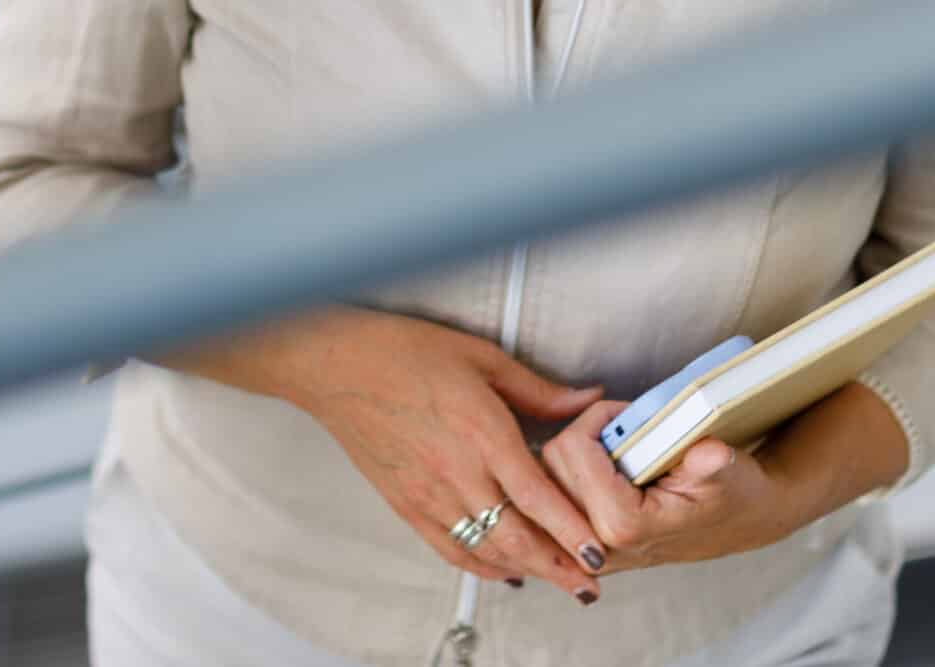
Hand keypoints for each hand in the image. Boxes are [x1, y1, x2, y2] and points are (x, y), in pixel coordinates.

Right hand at [267, 308, 610, 601]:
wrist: (336, 366)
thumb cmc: (405, 350)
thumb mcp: (482, 357)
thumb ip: (538, 390)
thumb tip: (588, 400)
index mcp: (482, 431)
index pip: (536, 496)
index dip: (571, 531)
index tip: (599, 554)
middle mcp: (456, 471)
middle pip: (516, 536)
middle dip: (558, 566)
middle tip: (591, 584)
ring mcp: (428, 494)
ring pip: (486, 549)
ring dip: (527, 570)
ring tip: (560, 583)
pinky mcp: (406, 504)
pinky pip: (449, 548)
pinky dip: (482, 566)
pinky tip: (505, 570)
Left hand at [541, 404, 800, 572]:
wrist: (739, 523)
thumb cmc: (733, 494)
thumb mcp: (728, 469)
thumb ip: (710, 462)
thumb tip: (710, 452)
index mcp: (624, 526)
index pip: (575, 449)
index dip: (600, 416)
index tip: (630, 413)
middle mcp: (596, 546)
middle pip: (552, 460)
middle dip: (585, 431)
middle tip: (626, 427)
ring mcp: (585, 552)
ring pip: (546, 474)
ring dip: (576, 449)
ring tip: (618, 445)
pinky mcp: (581, 548)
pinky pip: (552, 496)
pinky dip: (566, 472)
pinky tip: (597, 463)